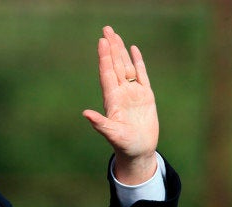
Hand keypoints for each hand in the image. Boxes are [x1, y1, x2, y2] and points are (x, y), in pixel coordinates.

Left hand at [83, 26, 158, 184]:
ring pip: (127, 67)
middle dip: (111, 48)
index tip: (101, 42)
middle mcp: (121, 93)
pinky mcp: (146, 96)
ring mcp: (133, 93)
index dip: (104, 58)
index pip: (107, 74)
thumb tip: (85, 114)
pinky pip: (142, 75)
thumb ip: (100, 124)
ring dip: (121, 51)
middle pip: (116, 65)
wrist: (138, 151)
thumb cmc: (124, 145)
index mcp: (112, 100)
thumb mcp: (112, 134)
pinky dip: (138, 62)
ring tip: (115, 35)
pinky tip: (133, 50)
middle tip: (106, 29)